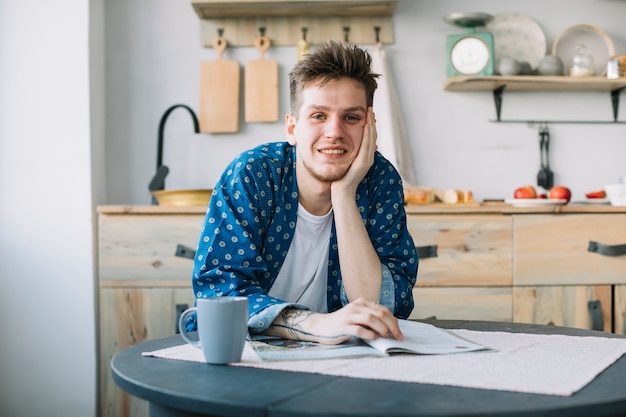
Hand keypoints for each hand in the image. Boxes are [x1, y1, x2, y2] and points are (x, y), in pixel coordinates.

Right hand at [267, 298, 401, 345]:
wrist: (321, 327)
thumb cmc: (342, 324)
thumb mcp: (357, 317)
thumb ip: (371, 319)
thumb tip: (390, 328)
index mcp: (361, 303)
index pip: (383, 310)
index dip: (393, 321)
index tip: (399, 332)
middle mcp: (356, 307)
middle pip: (379, 313)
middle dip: (392, 326)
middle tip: (397, 337)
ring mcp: (349, 316)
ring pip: (371, 319)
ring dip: (382, 328)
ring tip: (386, 337)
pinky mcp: (343, 326)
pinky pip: (359, 329)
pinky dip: (369, 334)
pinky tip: (373, 338)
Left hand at [331, 108, 377, 197]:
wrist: (341, 193)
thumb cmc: (340, 180)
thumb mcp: (344, 163)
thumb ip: (346, 155)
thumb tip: (341, 146)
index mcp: (365, 157)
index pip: (369, 138)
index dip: (369, 125)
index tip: (367, 114)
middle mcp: (368, 157)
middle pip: (372, 135)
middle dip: (371, 121)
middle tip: (369, 109)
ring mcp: (367, 160)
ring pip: (371, 138)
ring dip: (371, 124)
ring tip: (369, 112)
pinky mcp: (363, 162)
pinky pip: (366, 144)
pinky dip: (367, 133)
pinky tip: (366, 124)